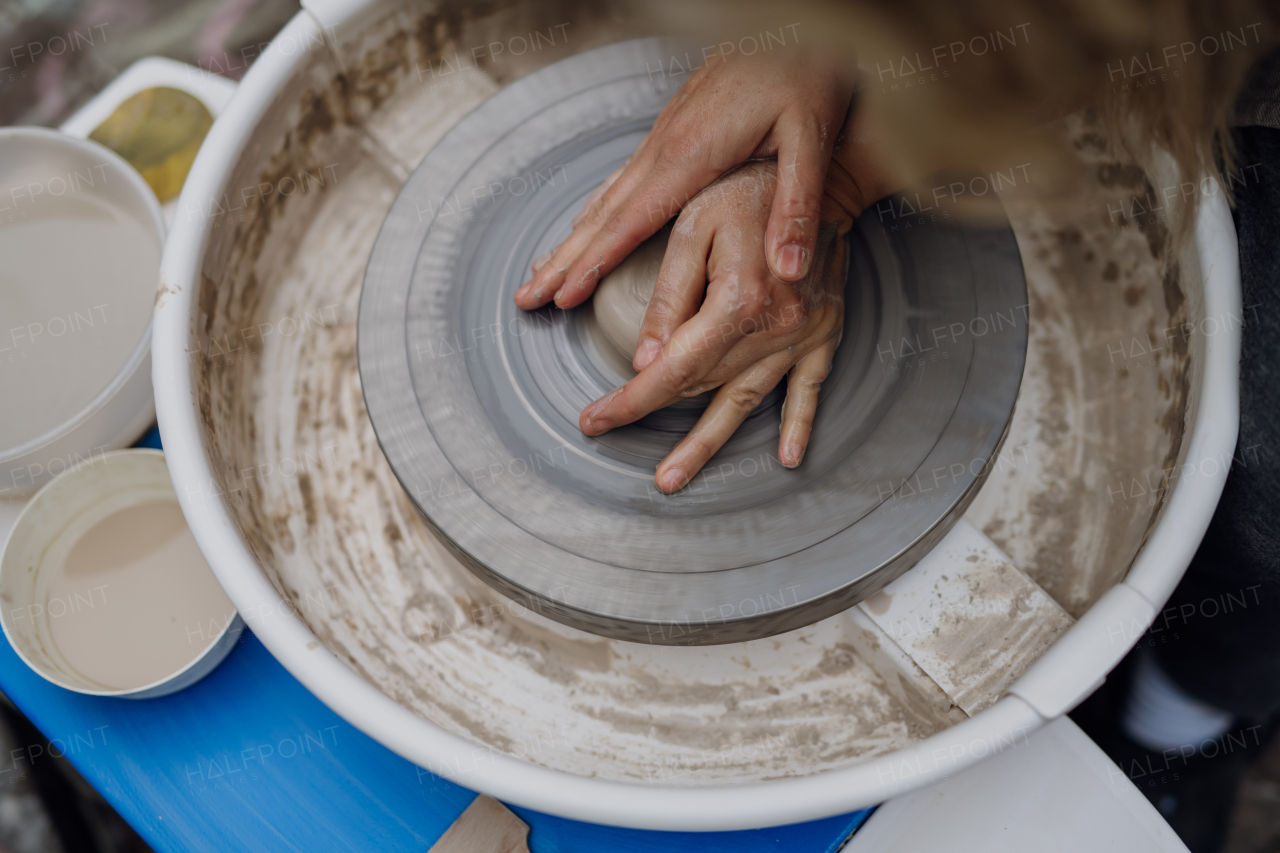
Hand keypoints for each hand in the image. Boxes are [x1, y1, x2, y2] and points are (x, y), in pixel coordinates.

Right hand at [513, 48, 855, 312]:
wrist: (793, 24)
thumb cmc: (804, 73)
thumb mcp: (812, 138)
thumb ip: (798, 205)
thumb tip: (788, 269)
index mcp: (690, 154)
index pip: (630, 221)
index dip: (595, 263)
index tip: (564, 297)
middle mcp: (664, 146)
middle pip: (602, 215)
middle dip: (563, 260)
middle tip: (527, 298)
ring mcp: (663, 138)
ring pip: (606, 197)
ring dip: (572, 239)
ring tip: (542, 272)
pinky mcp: (673, 131)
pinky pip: (622, 180)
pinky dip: (595, 211)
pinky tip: (587, 223)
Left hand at [579, 159, 866, 492]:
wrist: (822, 175)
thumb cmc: (749, 189)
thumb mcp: (693, 226)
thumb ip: (668, 295)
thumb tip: (645, 360)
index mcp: (737, 301)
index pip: (672, 369)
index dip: (629, 401)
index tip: (595, 418)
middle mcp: (773, 328)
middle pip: (701, 388)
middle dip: (650, 414)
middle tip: (605, 433)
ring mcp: (802, 336)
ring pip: (745, 401)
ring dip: (707, 444)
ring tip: (672, 477)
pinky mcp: (822, 334)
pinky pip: (810, 389)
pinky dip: (798, 424)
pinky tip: (788, 457)